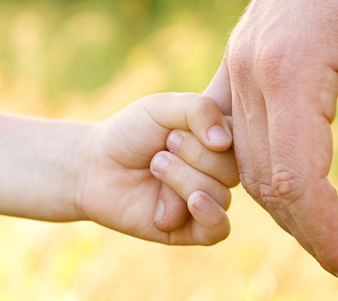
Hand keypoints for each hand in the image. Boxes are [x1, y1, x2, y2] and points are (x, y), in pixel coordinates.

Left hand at [77, 93, 238, 244]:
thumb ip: (200, 110)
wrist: (94, 165)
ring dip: (181, 179)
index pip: (243, 140)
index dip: (213, 133)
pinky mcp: (192, 230)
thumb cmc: (130, 132)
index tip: (179, 126)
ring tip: (154, 167)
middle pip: (232, 170)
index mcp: (220, 141)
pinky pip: (219, 229)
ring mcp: (208, 201)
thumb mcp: (164, 107)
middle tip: (163, 147)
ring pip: (220, 196)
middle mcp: (219, 172)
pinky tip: (191, 202)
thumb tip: (225, 143)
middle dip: (193, 155)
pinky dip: (209, 214)